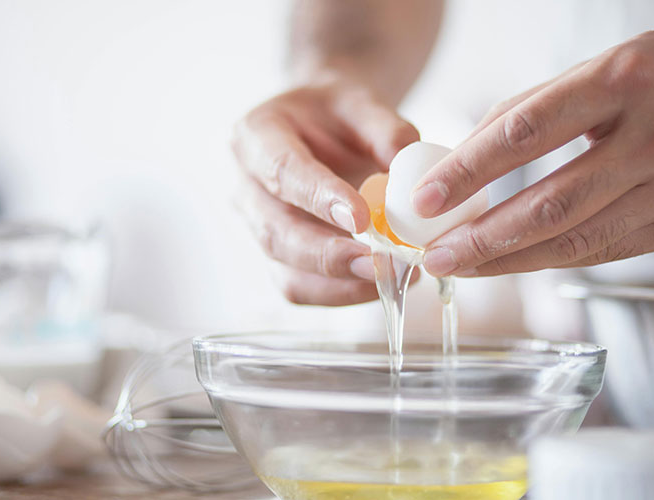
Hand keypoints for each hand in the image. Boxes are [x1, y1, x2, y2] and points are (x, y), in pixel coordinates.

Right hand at [232, 76, 419, 304]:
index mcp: (255, 136)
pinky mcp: (278, 255)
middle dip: (326, 254)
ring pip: (284, 269)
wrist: (321, 128)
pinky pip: (300, 286)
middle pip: (275, 232)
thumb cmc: (335, 113)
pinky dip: (339, 293)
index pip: (281, 170)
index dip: (317, 197)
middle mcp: (246, 186)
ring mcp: (258, 226)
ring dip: (336, 282)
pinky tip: (378, 284)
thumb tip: (407, 164)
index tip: (360, 218)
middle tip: (375, 263)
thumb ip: (384, 128)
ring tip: (388, 278)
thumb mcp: (360, 101)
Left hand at [412, 30, 653, 276]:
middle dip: (481, 238)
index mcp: (620, 81)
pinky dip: (547, 261)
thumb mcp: (596, 71)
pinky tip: (509, 263)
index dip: (468, 171)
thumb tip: (461, 159)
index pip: (524, 132)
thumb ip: (530, 111)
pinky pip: (601, 251)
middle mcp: (651, 136)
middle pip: (549, 203)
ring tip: (460, 266)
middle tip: (435, 254)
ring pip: (575, 240)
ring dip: (507, 261)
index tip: (425, 199)